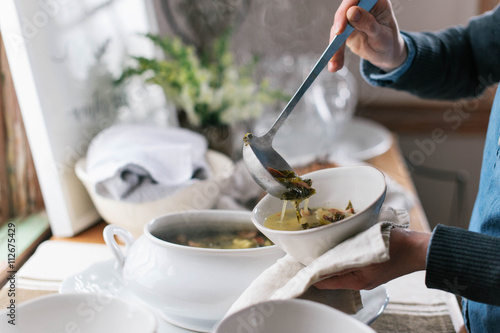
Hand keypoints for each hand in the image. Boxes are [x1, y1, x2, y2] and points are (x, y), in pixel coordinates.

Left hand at [314, 228, 429, 289]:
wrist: (418, 249)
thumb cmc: (396, 247)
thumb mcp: (366, 249)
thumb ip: (344, 256)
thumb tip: (324, 263)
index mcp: (356, 280)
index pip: (325, 282)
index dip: (312, 273)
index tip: (301, 261)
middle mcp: (359, 282)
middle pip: (331, 276)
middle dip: (320, 265)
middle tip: (307, 251)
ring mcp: (365, 276)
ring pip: (340, 270)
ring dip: (331, 260)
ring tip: (320, 248)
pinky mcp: (370, 269)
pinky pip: (351, 266)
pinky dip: (342, 258)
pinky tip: (339, 248)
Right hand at [328, 0, 406, 72]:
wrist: (387, 55)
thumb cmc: (389, 43)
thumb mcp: (381, 36)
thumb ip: (368, 24)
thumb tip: (351, 12)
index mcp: (375, 2)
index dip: (347, 9)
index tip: (341, 27)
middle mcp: (362, 7)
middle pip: (343, 11)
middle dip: (337, 28)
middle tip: (335, 42)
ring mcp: (352, 19)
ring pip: (337, 27)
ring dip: (334, 46)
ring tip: (335, 63)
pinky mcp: (345, 30)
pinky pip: (336, 40)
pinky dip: (335, 53)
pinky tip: (335, 65)